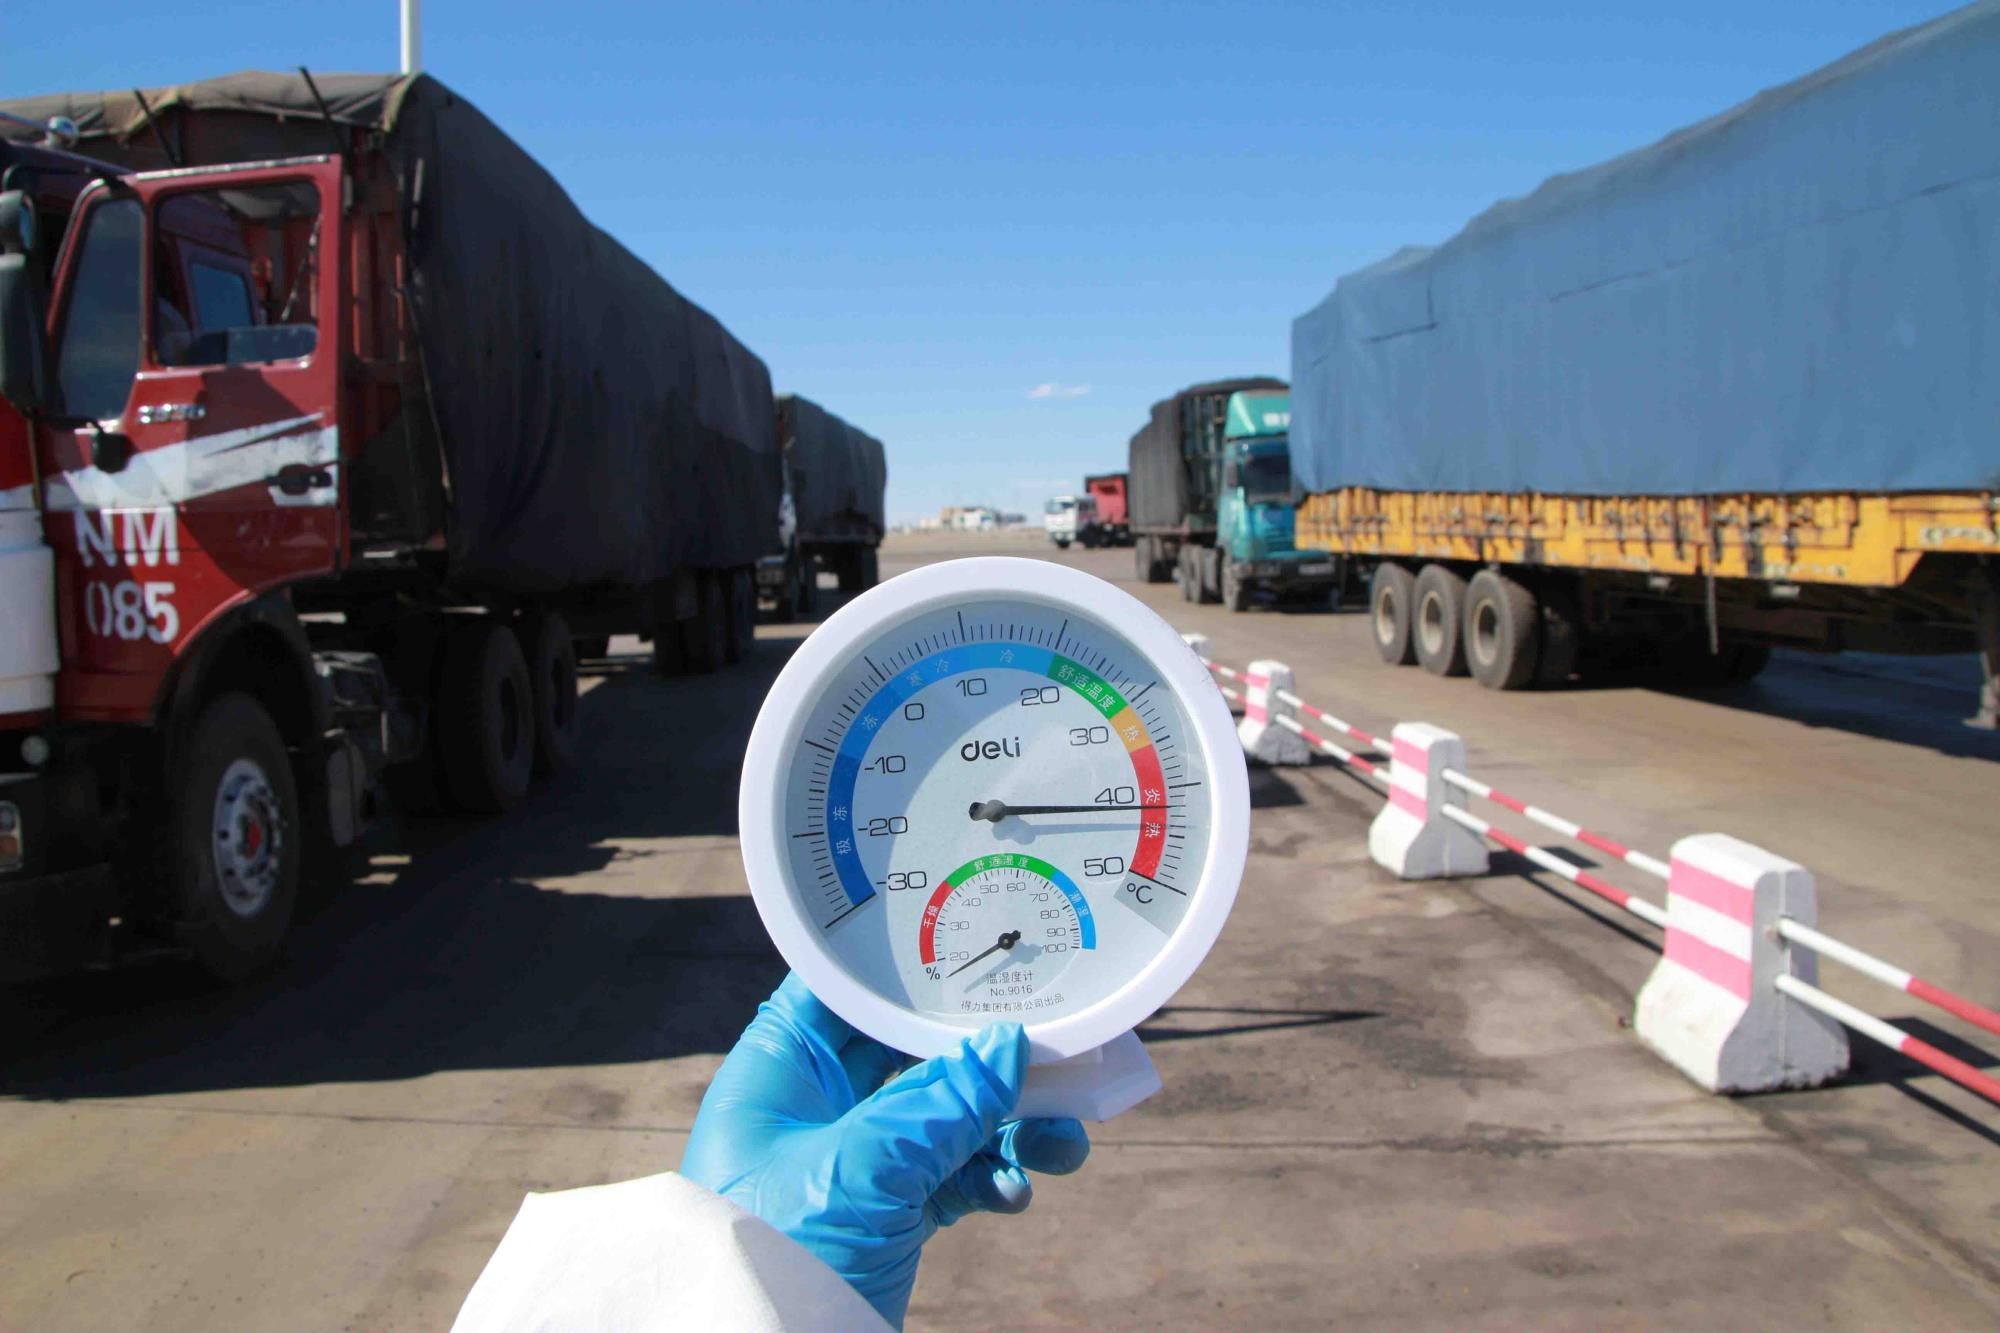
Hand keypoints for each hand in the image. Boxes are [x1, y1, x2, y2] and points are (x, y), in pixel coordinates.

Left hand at [681, 974, 1090, 1326]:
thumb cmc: (776, 1259)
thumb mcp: (861, 1171)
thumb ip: (937, 1106)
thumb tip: (1008, 1047)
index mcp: (780, 1072)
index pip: (842, 989)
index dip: (902, 965)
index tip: (972, 939)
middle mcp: (815, 1108)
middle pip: (912, 1052)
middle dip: (985, 1053)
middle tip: (1054, 1046)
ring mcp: (855, 1163)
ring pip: (947, 1118)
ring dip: (1010, 1123)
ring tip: (1063, 1138)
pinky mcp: (888, 1217)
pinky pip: (955, 1178)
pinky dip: (993, 1178)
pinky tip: (1018, 1190)